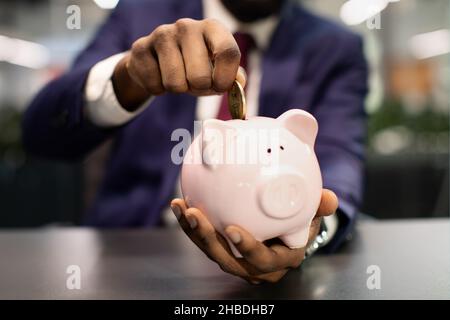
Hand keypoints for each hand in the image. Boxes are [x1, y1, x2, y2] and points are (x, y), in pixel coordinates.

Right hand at [112, 18, 245, 110]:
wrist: (156, 61)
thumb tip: (239, 82)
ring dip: (178, 90)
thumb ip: (232, 76)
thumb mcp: (217, 69)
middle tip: (194, 82)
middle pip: (200, 75)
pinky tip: (159, 76)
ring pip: (175, 83)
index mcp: (212, 28)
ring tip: (177, 78)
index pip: (228, 52)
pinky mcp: (140, 48)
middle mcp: (187, 26)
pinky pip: (155, 85)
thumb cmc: (194, 66)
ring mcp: (162, 34)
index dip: (226, 78)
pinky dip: (158, 89)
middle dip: (198, 88)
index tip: (220, 88)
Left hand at [170, 189, 338, 283]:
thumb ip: (320, 206)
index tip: (233, 230)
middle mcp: (256, 264)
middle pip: (228, 259)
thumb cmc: (301, 220)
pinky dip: (191, 223)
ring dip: (193, 230)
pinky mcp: (223, 247)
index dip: (248, 249)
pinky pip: (204, 238)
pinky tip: (180, 203)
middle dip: (207, 239)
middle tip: (195, 215)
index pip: (263, 260)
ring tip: (182, 207)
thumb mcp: (314, 212)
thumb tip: (329, 199)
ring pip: (212, 250)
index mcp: (280, 258)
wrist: (288, 228)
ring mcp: (237, 257)